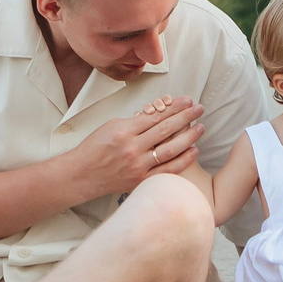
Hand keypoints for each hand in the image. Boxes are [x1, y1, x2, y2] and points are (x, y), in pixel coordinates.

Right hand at [73, 97, 204, 194]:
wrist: (81, 174)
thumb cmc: (94, 148)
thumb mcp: (112, 126)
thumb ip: (135, 122)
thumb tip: (158, 117)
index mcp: (124, 131)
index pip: (156, 116)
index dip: (174, 107)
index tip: (187, 100)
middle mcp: (132, 148)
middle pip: (166, 129)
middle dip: (186, 117)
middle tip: (200, 108)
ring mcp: (138, 166)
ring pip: (170, 149)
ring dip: (189, 137)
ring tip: (201, 127)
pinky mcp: (140, 180)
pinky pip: (167, 170)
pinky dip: (183, 160)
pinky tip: (194, 150)